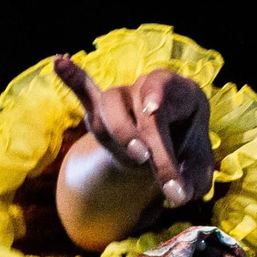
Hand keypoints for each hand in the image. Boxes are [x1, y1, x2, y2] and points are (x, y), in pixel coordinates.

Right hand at [53, 56, 214, 207]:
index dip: (156, 95)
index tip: (152, 109)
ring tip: (138, 157)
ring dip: (121, 130)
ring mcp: (124, 97)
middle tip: (150, 164)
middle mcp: (150, 87)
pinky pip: (85, 91)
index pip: (166, 88)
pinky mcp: (100, 110)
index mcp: (181, 93)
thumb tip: (181, 195)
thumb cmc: (185, 156)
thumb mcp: (196, 171)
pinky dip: (74, 80)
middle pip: (140, 106)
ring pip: (111, 103)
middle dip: (146, 138)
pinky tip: (60, 61)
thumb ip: (193, 181)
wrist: (163, 156)